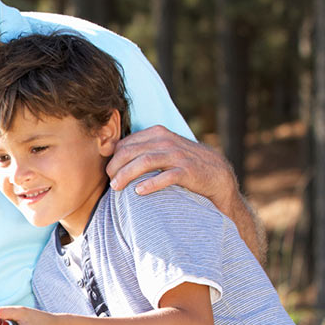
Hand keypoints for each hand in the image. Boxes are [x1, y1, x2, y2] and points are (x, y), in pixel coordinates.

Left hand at [106, 125, 235, 202]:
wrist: (216, 174)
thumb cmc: (182, 164)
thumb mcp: (162, 151)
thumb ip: (142, 149)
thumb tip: (112, 154)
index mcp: (157, 133)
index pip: (126, 143)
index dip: (113, 159)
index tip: (108, 173)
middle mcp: (166, 141)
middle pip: (131, 152)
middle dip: (116, 167)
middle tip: (110, 183)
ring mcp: (177, 155)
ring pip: (145, 162)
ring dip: (127, 175)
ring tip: (117, 188)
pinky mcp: (188, 171)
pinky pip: (166, 176)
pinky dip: (151, 184)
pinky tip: (139, 192)